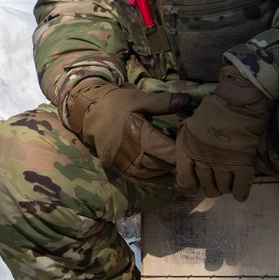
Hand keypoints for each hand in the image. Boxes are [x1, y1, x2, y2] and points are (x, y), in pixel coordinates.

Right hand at [62, 79, 184, 180]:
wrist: (88, 112)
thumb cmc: (115, 103)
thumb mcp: (139, 98)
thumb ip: (163, 102)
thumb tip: (187, 99)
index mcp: (138, 135)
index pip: (166, 150)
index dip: (180, 152)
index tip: (191, 147)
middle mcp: (130, 153)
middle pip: (160, 165)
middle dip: (175, 163)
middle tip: (187, 159)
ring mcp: (122, 164)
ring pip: (150, 175)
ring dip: (166, 173)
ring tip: (178, 168)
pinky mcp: (116, 168)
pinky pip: (138, 180)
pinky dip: (153, 181)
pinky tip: (164, 178)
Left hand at [174, 70, 273, 200]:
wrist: (238, 101)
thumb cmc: (213, 110)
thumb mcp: (189, 127)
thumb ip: (187, 147)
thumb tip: (187, 167)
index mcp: (186, 150)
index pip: (185, 181)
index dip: (190, 187)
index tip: (195, 186)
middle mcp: (202, 160)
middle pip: (206, 186)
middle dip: (211, 187)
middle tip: (215, 183)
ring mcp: (222, 164)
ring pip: (222, 189)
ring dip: (225, 188)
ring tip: (228, 183)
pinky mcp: (242, 165)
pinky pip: (239, 188)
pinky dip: (239, 193)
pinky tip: (239, 193)